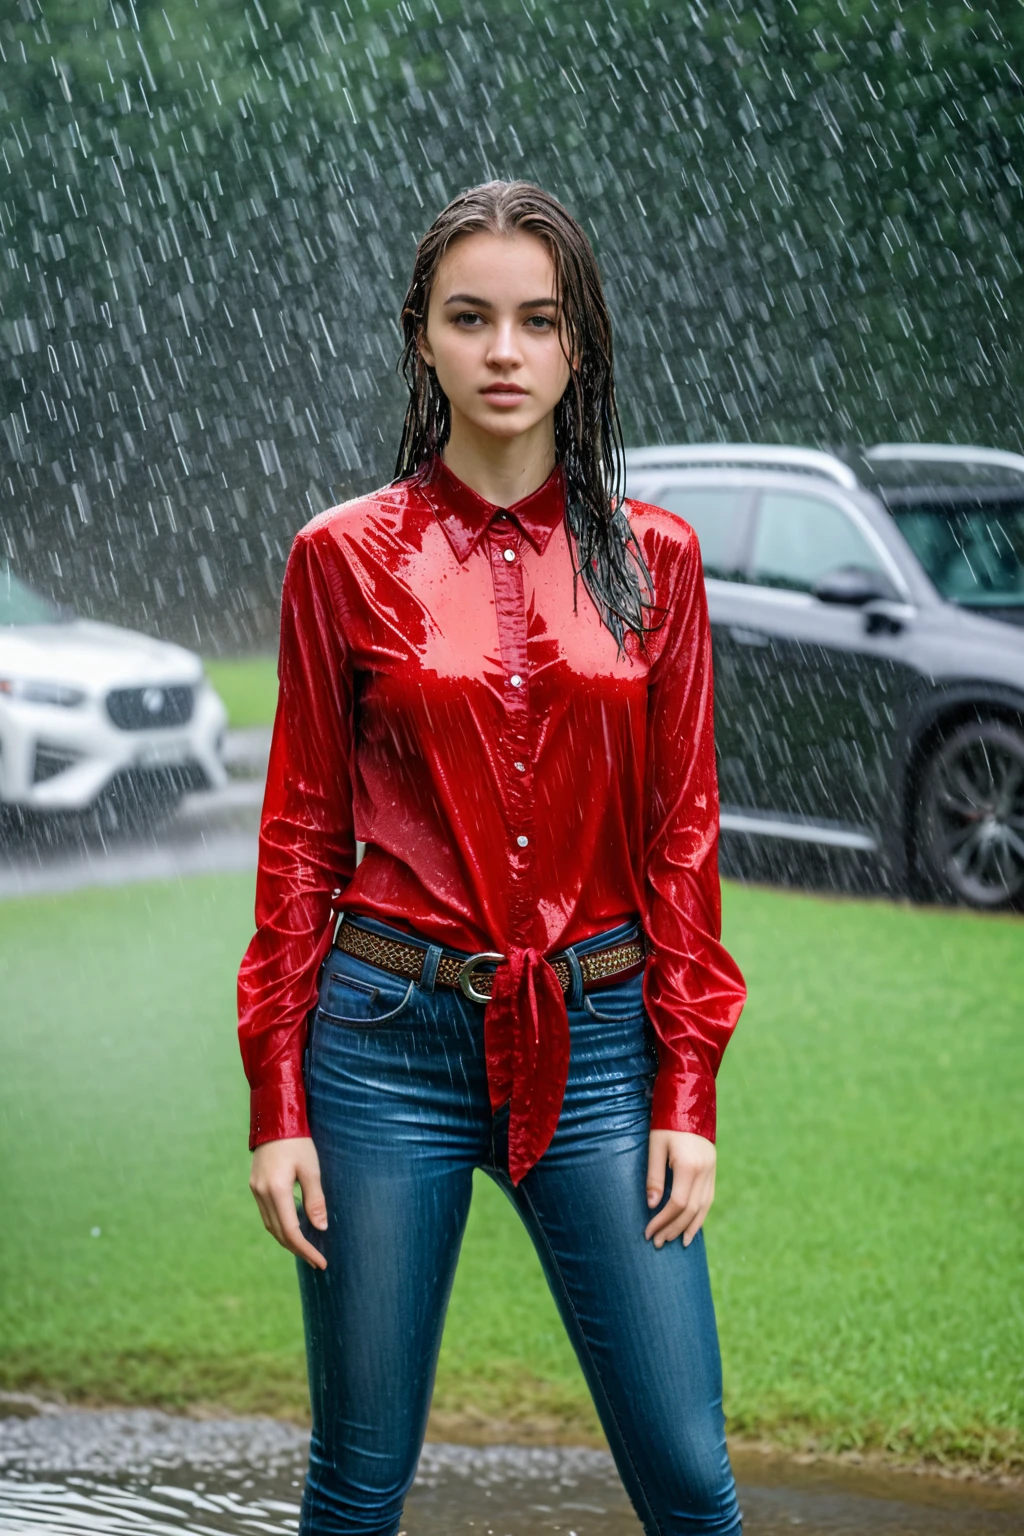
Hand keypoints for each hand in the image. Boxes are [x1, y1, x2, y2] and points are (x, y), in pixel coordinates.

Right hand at [249, 1137, 327, 1269]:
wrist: (275, 1119)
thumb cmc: (298, 1141)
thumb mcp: (311, 1168)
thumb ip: (315, 1200)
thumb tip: (320, 1228)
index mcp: (276, 1190)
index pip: (290, 1230)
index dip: (305, 1249)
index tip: (320, 1262)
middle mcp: (261, 1193)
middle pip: (278, 1232)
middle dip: (297, 1249)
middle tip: (316, 1260)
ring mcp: (255, 1190)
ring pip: (270, 1225)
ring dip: (287, 1239)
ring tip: (306, 1248)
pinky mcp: (255, 1185)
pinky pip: (267, 1214)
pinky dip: (280, 1225)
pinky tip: (293, 1227)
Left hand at [644, 1130, 715, 1248]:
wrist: (689, 1102)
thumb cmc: (666, 1123)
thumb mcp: (655, 1146)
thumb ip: (654, 1177)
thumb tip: (651, 1205)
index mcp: (688, 1165)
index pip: (676, 1203)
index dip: (662, 1220)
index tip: (648, 1231)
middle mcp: (704, 1171)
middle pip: (690, 1210)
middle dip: (673, 1228)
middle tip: (658, 1242)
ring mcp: (711, 1170)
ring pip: (703, 1207)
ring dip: (689, 1227)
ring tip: (676, 1242)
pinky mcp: (713, 1169)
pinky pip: (709, 1198)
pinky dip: (701, 1215)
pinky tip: (692, 1226)